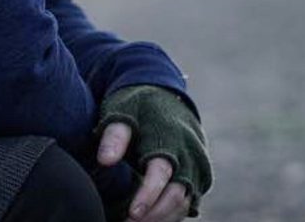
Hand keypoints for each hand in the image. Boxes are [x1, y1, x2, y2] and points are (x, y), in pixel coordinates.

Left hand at [96, 85, 211, 220]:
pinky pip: (189, 202)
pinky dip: (170, 215)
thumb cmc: (138, 105)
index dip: (148, 195)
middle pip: (178, 195)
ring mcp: (198, 167)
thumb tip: (105, 160)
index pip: (161, 172)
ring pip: (185, 203)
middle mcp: (190, 154)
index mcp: (170, 138)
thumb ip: (115, 135)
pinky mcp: (199, 176)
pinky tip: (149, 219)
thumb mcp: (122, 111)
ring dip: (162, 218)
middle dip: (155, 215)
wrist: (165, 95)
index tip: (131, 214)